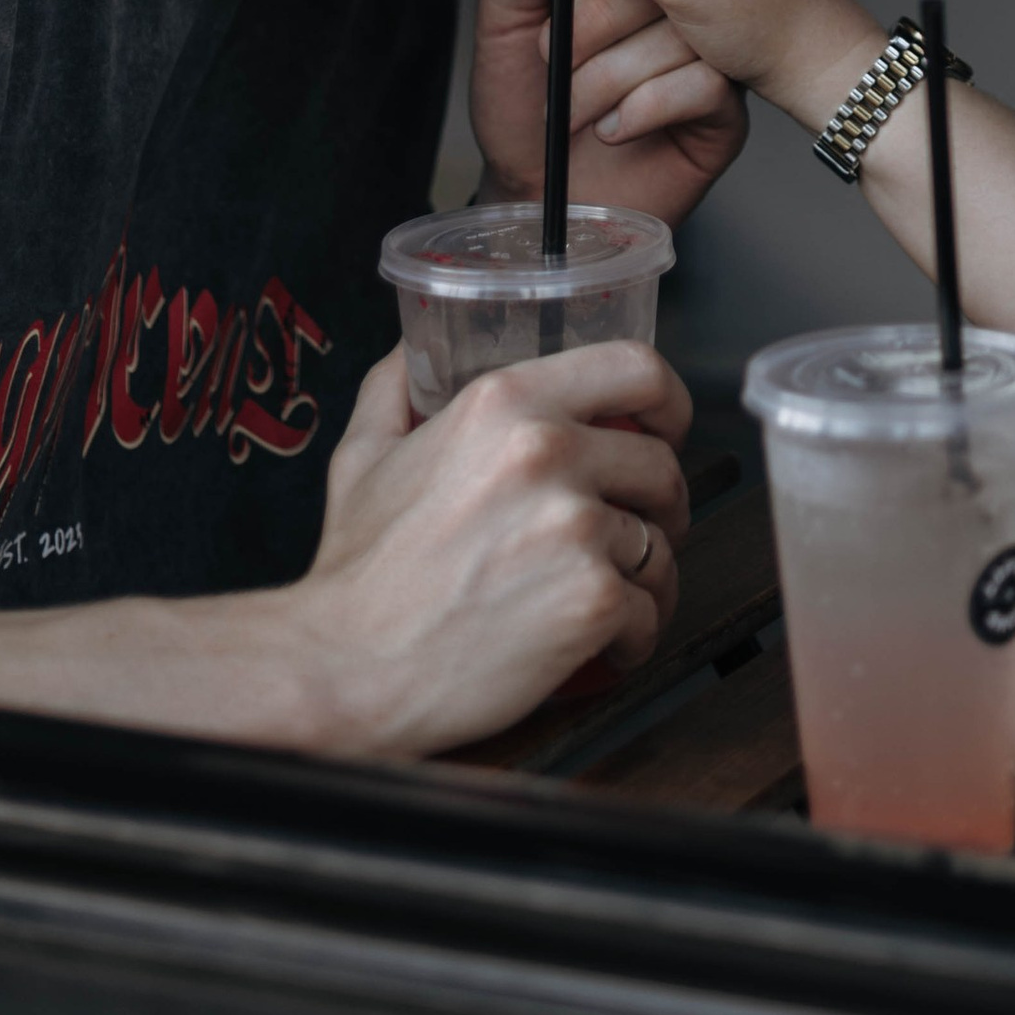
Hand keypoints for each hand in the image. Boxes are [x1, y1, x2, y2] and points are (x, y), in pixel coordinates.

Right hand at [281, 342, 691, 758]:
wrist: (346, 669)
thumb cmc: (357, 572)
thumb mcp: (364, 453)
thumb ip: (395, 387)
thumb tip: (414, 344)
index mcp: (504, 402)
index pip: (636, 367)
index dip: (668, 399)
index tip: (665, 426)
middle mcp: (548, 452)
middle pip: (660, 465)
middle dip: (657, 505)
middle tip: (631, 533)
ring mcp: (576, 527)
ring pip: (660, 545)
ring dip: (645, 576)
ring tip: (604, 597)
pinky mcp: (593, 600)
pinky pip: (650, 611)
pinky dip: (633, 635)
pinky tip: (597, 644)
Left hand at [470, 0, 748, 227]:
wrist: (533, 195)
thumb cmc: (521, 108)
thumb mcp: (505, 20)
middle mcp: (676, 8)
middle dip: (594, 25)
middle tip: (553, 61)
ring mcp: (706, 57)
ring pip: (682, 34)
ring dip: (609, 78)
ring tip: (572, 109)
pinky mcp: (723, 112)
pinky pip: (705, 85)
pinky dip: (646, 107)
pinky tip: (612, 129)